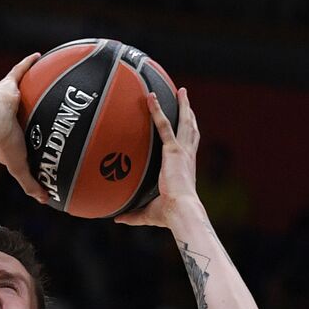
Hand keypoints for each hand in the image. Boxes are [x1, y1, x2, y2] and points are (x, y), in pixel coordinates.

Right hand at [0, 53, 48, 204]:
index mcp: (8, 135)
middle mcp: (8, 118)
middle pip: (25, 113)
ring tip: (49, 81)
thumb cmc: (1, 143)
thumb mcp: (20, 167)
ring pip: (24, 92)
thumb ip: (30, 183)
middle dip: (33, 111)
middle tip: (45, 110)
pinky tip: (40, 55)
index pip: (21, 136)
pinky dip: (28, 62)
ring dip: (33, 86)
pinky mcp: (8, 86)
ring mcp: (8, 101)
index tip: (39, 138)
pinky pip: (20, 71)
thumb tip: (45, 200)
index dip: (30, 138)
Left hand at [115, 87, 200, 227]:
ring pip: (184, 122)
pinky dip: (157, 110)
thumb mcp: (149, 212)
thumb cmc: (169, 215)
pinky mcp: (173, 150)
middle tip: (186, 98)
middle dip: (189, 112)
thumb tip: (117, 218)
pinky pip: (163, 125)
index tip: (187, 124)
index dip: (188, 133)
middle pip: (191, 128)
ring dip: (182, 105)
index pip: (188, 146)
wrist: (180, 211)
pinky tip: (150, 98)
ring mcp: (182, 151)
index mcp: (184, 168)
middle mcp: (187, 156)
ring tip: (181, 90)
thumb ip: (133, 213)